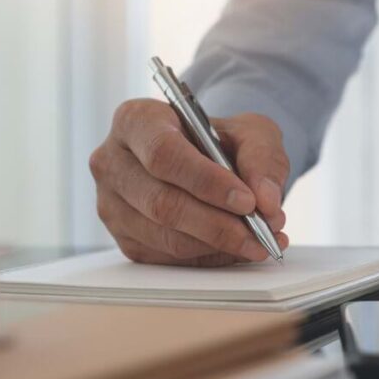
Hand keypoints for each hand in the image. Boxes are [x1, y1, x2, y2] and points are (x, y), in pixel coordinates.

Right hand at [90, 99, 289, 265]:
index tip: (247, 201)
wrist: (208, 158)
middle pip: (161, 202)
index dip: (206, 181)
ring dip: (219, 245)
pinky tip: (238, 248)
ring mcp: (112, 204)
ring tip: (260, 240)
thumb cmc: (222, 140)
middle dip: (218, 224)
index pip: (163, 154)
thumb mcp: (251, 132)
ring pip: (165, 236)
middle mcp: (113, 161)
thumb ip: (262, 159)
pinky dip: (210, 257)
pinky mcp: (125, 238)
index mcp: (136, 120)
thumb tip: (266, 201)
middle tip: (262, 231)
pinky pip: (168, 258)